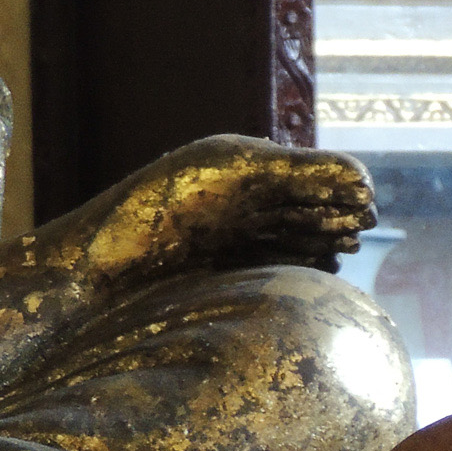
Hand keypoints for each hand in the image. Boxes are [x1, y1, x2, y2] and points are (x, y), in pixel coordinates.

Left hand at [66, 135, 376, 288]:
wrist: (85, 277)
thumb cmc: (153, 214)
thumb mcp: (236, 174)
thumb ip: (302, 170)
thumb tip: (366, 182)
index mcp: (246, 168)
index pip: (320, 174)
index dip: (346, 189)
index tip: (361, 210)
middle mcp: (245, 203)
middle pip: (317, 207)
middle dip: (340, 217)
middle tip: (357, 230)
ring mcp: (236, 243)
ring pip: (305, 240)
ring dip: (327, 244)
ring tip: (340, 252)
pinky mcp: (227, 282)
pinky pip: (282, 271)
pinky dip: (304, 273)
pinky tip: (314, 278)